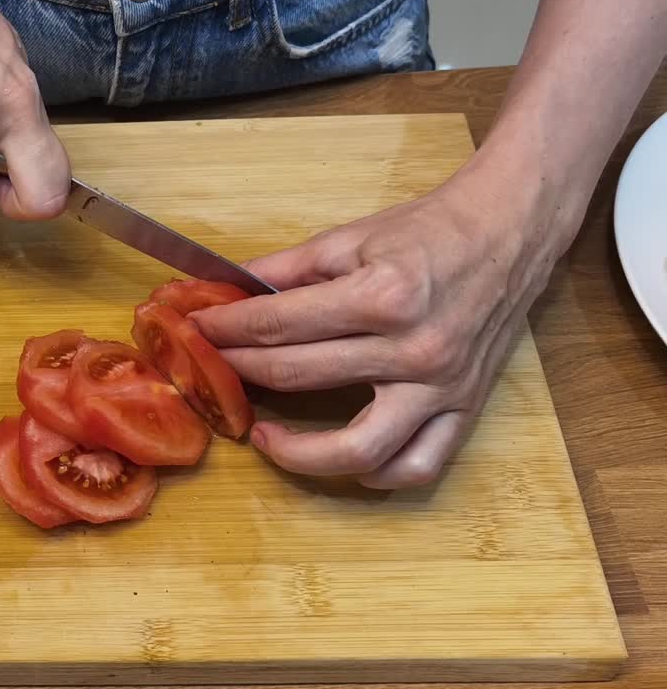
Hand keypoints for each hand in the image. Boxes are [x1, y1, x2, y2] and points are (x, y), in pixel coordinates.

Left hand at [190, 155, 580, 488]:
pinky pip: (418, 465)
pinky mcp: (465, 408)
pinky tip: (341, 461)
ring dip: (297, 453)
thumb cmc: (430, 230)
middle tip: (210, 369)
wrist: (509, 231)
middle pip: (299, 376)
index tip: (195, 329)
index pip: (278, 324)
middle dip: (239, 372)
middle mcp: (414, 349)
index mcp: (383, 296)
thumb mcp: (350, 237)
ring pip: (359, 449)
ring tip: (263, 436)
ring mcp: (442, 387)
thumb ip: (284, 269)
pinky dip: (377, 475)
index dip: (225, 328)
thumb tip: (225, 291)